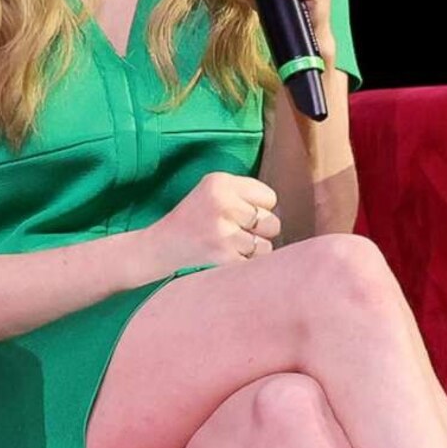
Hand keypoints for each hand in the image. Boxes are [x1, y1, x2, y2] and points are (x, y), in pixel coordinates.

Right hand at [140, 171, 282, 273]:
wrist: (160, 246)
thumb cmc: (195, 218)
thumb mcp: (213, 191)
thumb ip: (246, 194)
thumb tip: (286, 213)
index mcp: (220, 182)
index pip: (269, 198)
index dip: (259, 209)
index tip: (240, 214)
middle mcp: (222, 203)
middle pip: (272, 222)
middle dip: (259, 231)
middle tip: (235, 233)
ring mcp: (222, 232)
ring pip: (266, 246)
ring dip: (253, 251)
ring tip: (230, 246)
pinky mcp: (222, 257)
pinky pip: (256, 263)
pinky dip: (246, 264)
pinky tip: (227, 257)